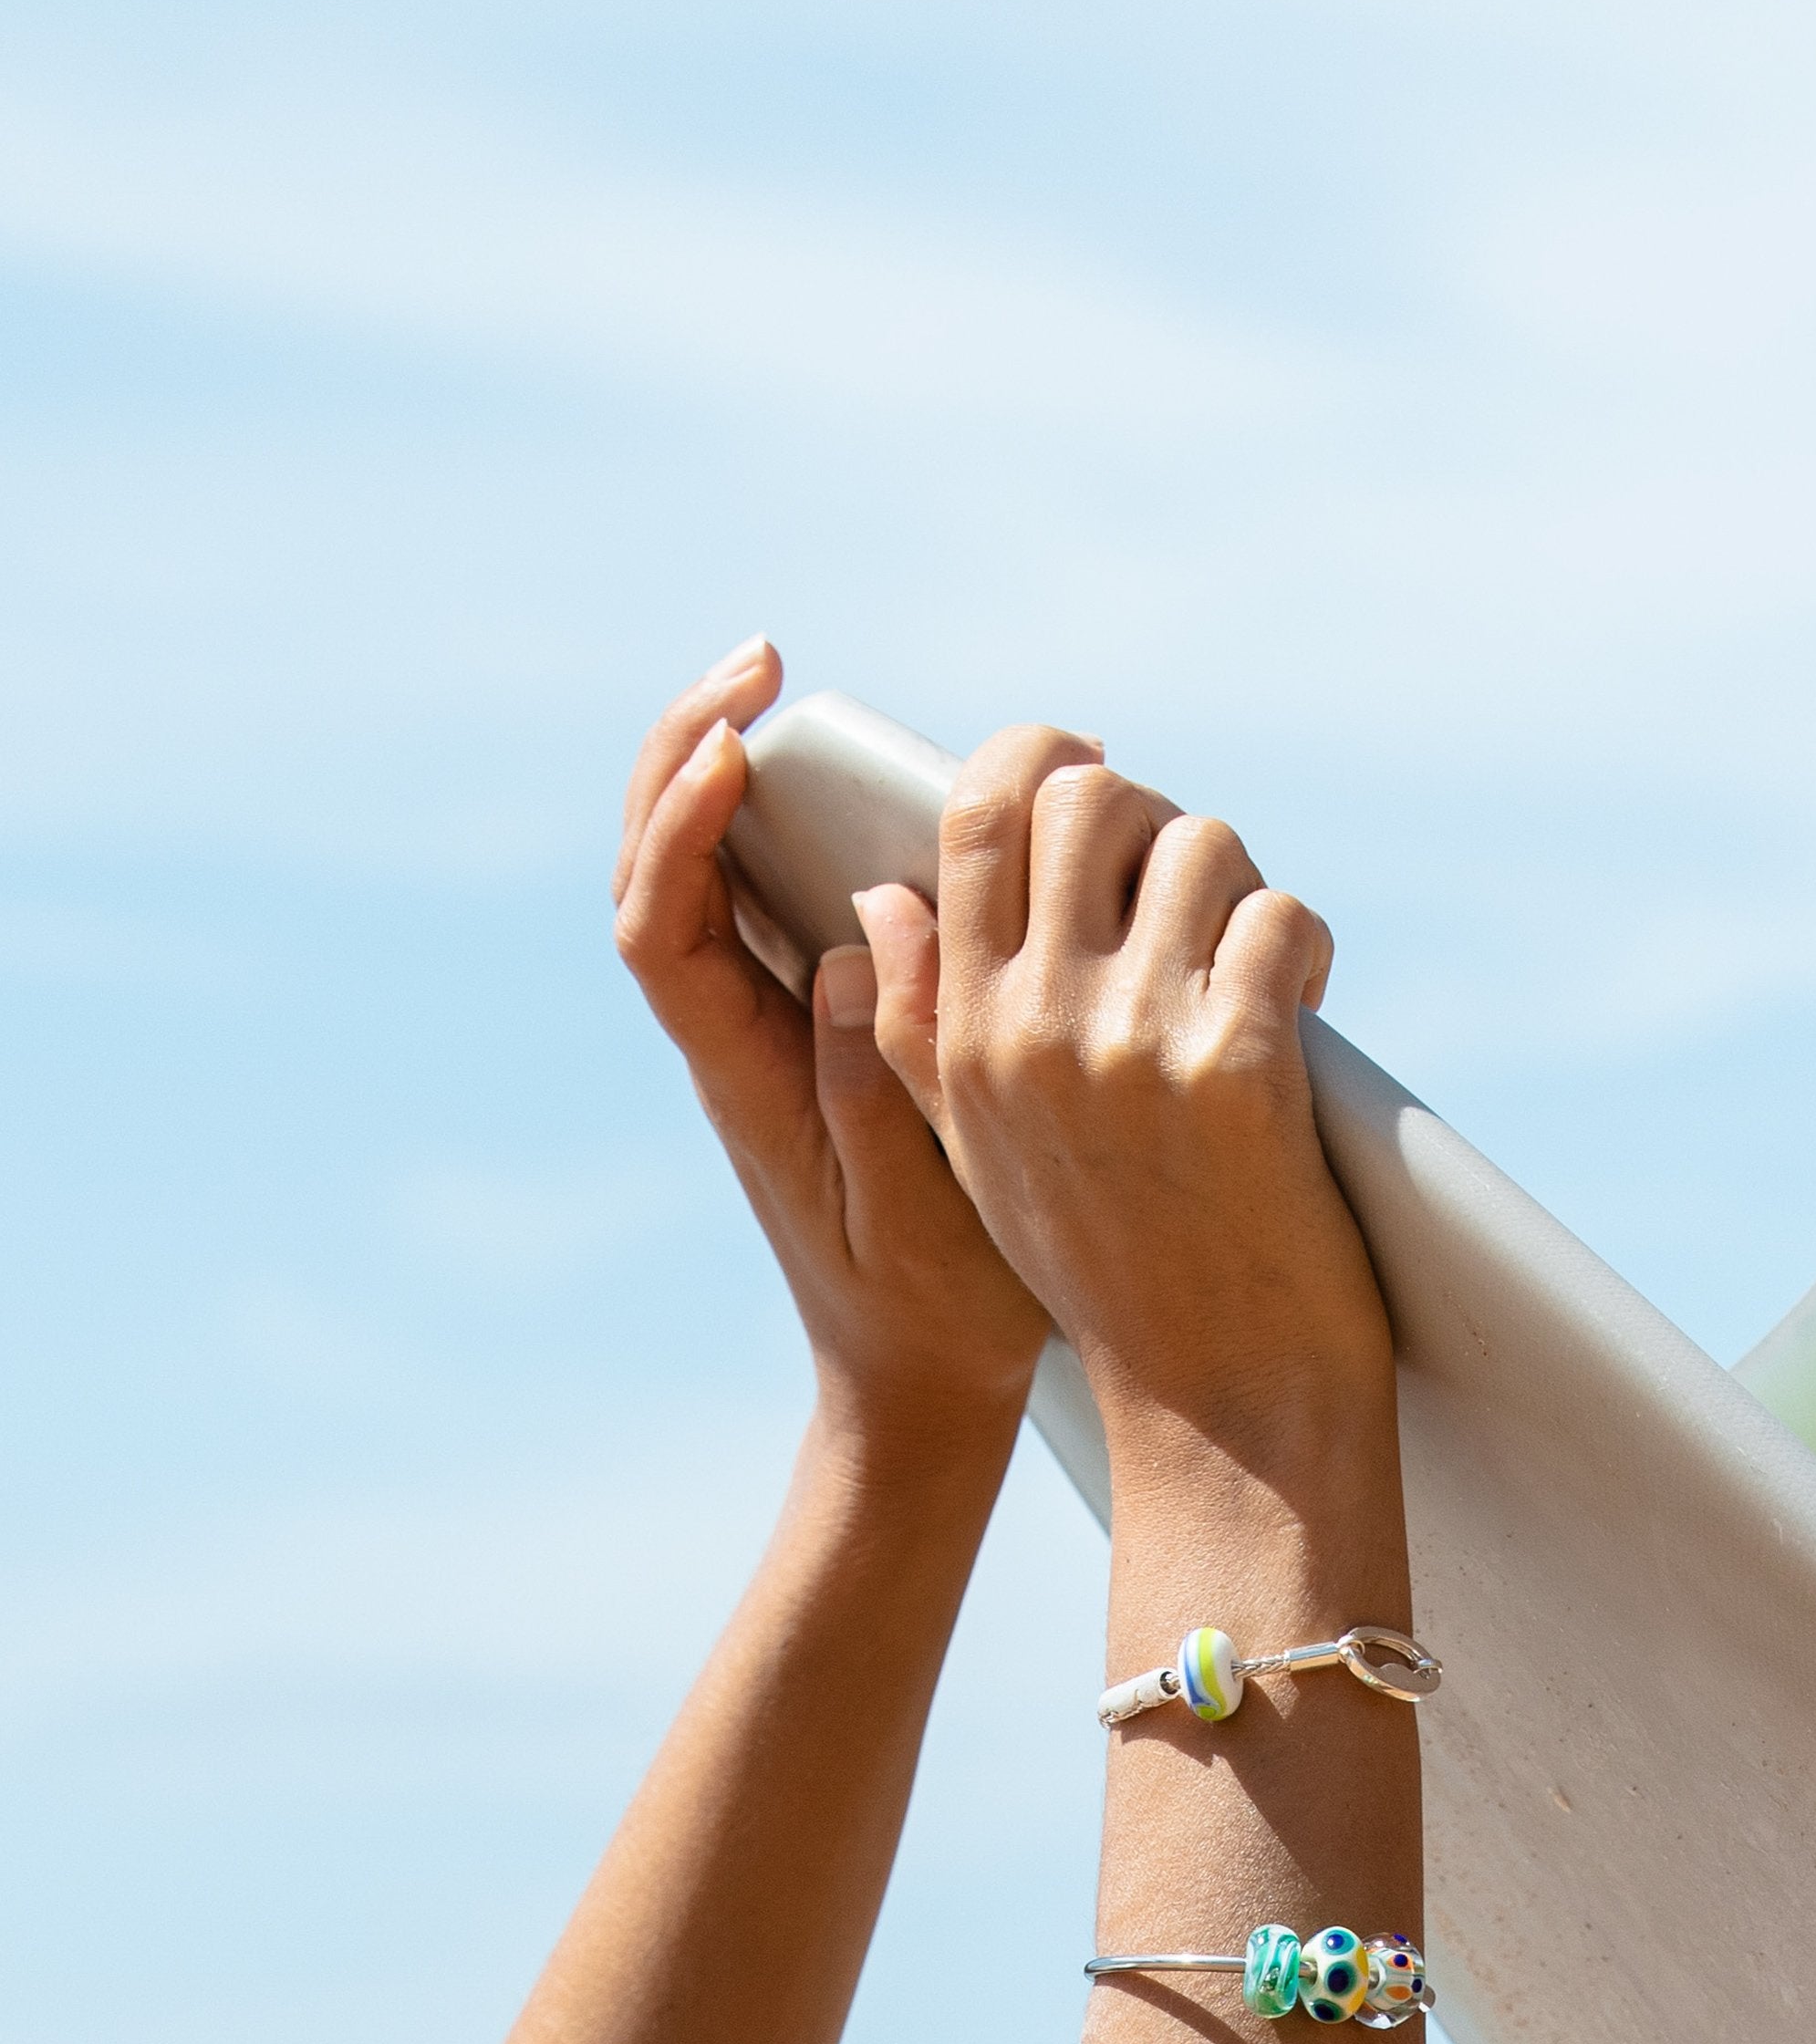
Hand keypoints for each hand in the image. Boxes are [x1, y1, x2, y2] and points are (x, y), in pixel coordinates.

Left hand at [612, 643, 1051, 1454]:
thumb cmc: (930, 1311)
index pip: (660, 926)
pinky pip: (777, 899)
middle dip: (687, 750)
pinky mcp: (819, 1024)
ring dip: (727, 765)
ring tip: (781, 683)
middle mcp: (736, 1035)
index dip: (677, 826)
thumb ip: (874, 1081)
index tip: (736, 749)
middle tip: (761, 660)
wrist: (922, 1383)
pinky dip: (797, 819)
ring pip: (706, 872)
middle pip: (657, 869)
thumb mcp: (914, 1212)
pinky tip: (858, 776)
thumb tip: (846, 942)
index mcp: (739, 1078)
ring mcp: (771, 1025)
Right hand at [852, 727, 1392, 1522]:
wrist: (1223, 1407)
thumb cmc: (1115, 1274)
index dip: (1043, 757)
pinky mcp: (1238, 1069)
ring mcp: (1133, 1045)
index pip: (977, 814)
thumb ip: (922, 1026)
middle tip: (1200, 888)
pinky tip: (1306, 1009)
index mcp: (962, 1033)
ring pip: (1204, 845)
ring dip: (1247, 889)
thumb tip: (883, 894)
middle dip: (1160, 817)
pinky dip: (1308, 948)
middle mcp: (1033, 1026)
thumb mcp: (983, 1153)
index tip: (1101, 773)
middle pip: (1092, 798)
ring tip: (1256, 965)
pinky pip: (1281, 919)